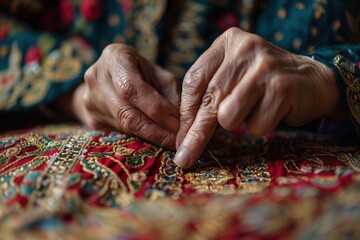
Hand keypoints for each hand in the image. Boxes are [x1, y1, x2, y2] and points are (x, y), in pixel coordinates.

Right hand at [71, 44, 179, 149]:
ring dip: (150, 137)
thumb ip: (170, 94)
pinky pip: (119, 133)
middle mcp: (96, 78)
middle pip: (125, 112)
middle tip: (177, 142)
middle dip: (155, 130)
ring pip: (123, 126)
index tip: (176, 124)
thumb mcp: (159, 74)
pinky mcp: (92, 119)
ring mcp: (90, 100)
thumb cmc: (141, 71)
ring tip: (171, 142)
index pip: (132, 88)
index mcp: (114, 58)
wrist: (109, 77)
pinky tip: (155, 141)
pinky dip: (140, 139)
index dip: (155, 109)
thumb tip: (183, 123)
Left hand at [175, 27, 342, 167]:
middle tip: (185, 157)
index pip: (194, 80)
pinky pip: (256, 126)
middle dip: (196, 134)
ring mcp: (265, 67)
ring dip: (239, 123)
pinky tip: (274, 110)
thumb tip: (182, 134)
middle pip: (209, 100)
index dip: (185, 113)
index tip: (179, 137)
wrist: (312, 81)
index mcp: (228, 42)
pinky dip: (261, 126)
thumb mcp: (234, 76)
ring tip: (255, 108)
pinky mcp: (282, 88)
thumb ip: (209, 93)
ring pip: (229, 116)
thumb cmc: (262, 83)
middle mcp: (245, 49)